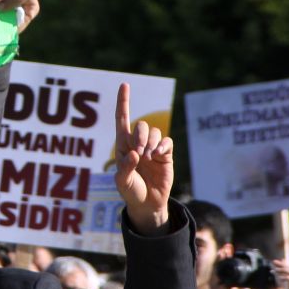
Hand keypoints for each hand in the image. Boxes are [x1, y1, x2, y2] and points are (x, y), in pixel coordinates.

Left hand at [114, 83, 171, 232]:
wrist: (147, 203)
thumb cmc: (130, 191)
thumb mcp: (122, 182)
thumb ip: (125, 168)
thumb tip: (134, 153)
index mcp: (122, 145)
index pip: (122, 118)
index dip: (123, 102)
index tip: (124, 85)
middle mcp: (137, 143)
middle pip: (140, 125)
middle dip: (139, 136)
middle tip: (138, 153)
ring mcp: (152, 148)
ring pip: (155, 131)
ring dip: (150, 142)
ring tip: (148, 157)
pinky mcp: (165, 154)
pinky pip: (167, 141)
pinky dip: (162, 145)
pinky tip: (158, 155)